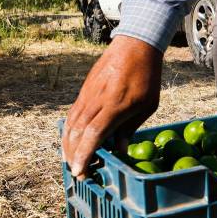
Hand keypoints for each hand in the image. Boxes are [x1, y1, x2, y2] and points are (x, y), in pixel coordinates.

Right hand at [62, 35, 162, 179]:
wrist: (135, 45)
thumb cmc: (147, 76)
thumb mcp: (148, 105)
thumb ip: (131, 128)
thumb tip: (120, 150)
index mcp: (114, 106)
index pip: (93, 135)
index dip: (84, 155)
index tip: (80, 170)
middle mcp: (96, 101)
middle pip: (77, 133)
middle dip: (73, 155)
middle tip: (77, 172)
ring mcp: (87, 95)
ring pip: (71, 124)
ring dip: (68, 145)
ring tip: (70, 160)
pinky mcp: (84, 90)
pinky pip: (72, 114)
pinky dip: (68, 130)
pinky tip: (71, 139)